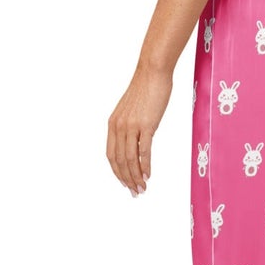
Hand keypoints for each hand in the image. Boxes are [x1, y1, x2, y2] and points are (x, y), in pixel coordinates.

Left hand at [107, 62, 171, 195]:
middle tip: (135, 192)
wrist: (153, 72)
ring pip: (130, 159)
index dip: (117, 172)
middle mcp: (119, 127)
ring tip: (142, 188)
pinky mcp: (146, 125)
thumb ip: (130, 126)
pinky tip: (149, 174)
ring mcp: (132, 126)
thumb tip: (136, 140)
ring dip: (136, 176)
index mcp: (113, 124)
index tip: (126, 183)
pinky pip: (144, 150)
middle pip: (119, 160)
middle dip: (126, 179)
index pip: (111, 155)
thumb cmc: (146, 89)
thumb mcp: (132, 110)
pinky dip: (146, 165)